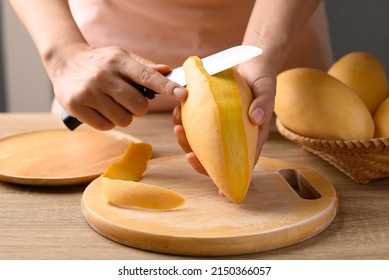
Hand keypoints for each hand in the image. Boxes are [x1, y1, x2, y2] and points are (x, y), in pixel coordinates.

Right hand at [47, 43, 186, 129]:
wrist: (63, 61)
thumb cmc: (100, 61)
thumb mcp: (122, 56)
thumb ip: (145, 67)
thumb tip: (169, 71)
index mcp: (118, 61)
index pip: (147, 76)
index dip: (166, 87)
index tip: (182, 94)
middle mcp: (103, 76)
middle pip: (138, 105)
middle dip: (140, 107)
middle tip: (131, 100)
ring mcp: (88, 92)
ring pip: (123, 119)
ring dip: (124, 115)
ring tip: (113, 103)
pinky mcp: (76, 107)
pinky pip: (106, 126)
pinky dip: (108, 121)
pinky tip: (102, 109)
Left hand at [172, 52, 276, 174]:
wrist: (250, 61)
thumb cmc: (262, 78)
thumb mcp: (266, 89)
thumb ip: (263, 103)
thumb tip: (255, 118)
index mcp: (250, 136)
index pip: (242, 163)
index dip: (231, 178)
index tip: (221, 193)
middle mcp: (232, 134)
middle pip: (216, 156)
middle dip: (201, 161)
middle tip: (189, 154)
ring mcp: (219, 124)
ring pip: (201, 141)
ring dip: (187, 141)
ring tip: (178, 129)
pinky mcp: (208, 112)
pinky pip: (194, 122)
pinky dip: (184, 121)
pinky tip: (178, 115)